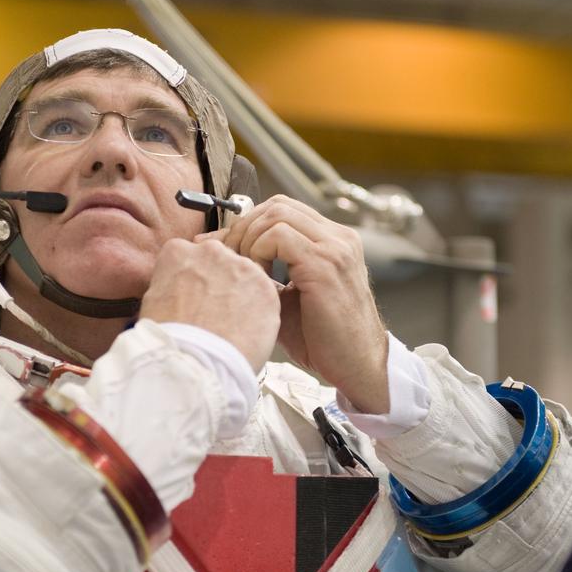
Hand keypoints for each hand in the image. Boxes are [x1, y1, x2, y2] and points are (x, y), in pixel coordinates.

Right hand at [140, 238, 279, 372]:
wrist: (196, 361)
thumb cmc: (170, 338)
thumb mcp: (153, 302)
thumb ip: (170, 284)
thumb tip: (179, 289)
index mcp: (178, 252)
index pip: (189, 256)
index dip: (193, 280)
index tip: (194, 297)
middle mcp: (211, 251)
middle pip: (220, 262)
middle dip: (219, 282)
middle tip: (215, 312)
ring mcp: (241, 267)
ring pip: (245, 277)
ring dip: (241, 296)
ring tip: (231, 325)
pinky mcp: (266, 287)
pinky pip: (264, 297)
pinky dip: (258, 313)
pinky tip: (245, 332)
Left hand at [201, 195, 389, 413]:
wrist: (357, 367)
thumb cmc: (323, 340)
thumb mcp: (285, 298)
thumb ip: (260, 271)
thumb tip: (214, 250)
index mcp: (333, 241)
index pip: (283, 209)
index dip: (250, 224)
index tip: (230, 250)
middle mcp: (338, 238)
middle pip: (277, 205)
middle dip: (245, 228)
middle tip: (231, 260)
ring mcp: (334, 248)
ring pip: (276, 214)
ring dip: (250, 240)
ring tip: (246, 272)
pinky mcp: (325, 265)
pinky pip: (279, 236)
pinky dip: (258, 253)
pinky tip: (258, 280)